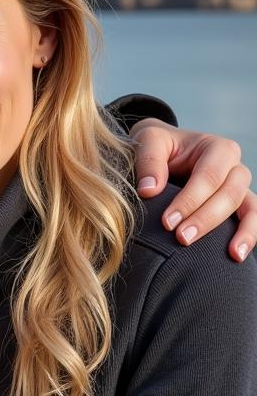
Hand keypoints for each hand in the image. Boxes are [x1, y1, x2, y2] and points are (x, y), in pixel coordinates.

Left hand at [130, 118, 253, 260]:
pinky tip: (237, 255)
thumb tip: (149, 190)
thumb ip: (148, 161)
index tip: (167, 222)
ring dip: (237, 232)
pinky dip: (248, 235)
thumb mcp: (148, 140)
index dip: (190, 200)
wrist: (163, 150)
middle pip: (230, 194)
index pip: (209, 176)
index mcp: (217, 148)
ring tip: (230, 254)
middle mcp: (234, 167)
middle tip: (181, 238)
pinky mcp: (237, 205)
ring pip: (248, 208)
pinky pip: (250, 218)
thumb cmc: (157, 145)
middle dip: (206, 218)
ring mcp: (239, 187)